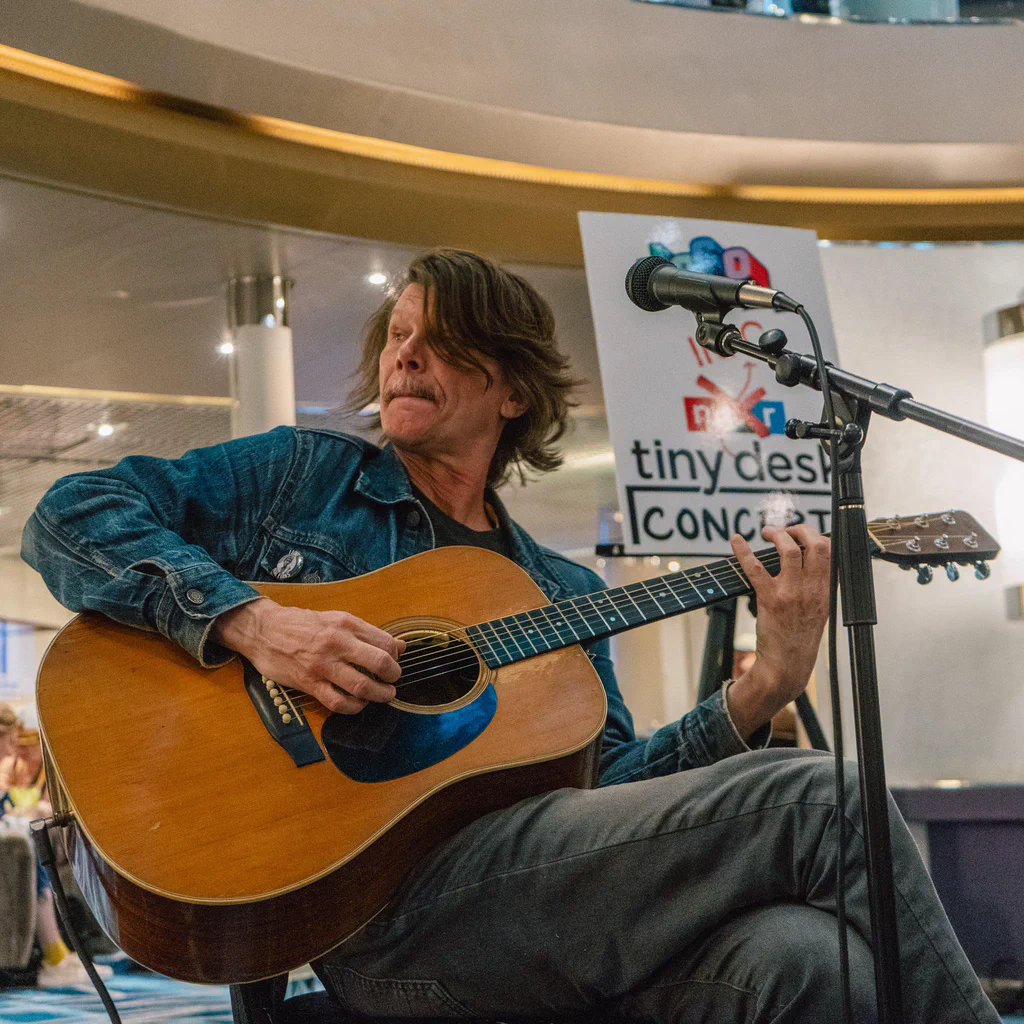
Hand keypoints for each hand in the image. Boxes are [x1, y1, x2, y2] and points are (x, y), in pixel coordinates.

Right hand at [212, 598, 405, 713]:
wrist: (263, 630)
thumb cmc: (301, 624)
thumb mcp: (336, 619)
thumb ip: (367, 633)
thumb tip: (400, 645)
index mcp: (346, 623)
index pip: (385, 642)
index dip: (396, 656)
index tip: (394, 662)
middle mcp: (338, 643)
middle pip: (380, 663)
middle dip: (393, 676)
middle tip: (393, 681)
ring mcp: (323, 665)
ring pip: (362, 686)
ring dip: (380, 695)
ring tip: (384, 695)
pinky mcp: (309, 683)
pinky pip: (338, 702)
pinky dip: (354, 707)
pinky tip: (359, 703)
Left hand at [726, 525, 830, 738]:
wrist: (787, 665)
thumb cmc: (801, 638)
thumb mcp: (820, 610)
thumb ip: (818, 586)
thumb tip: (811, 561)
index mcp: (826, 591)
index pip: (830, 551)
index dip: (816, 535)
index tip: (803, 533)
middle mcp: (812, 590)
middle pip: (814, 545)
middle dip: (799, 529)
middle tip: (785, 530)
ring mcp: (791, 594)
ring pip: (788, 550)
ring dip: (776, 535)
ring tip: (766, 533)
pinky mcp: (769, 600)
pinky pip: (755, 568)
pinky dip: (743, 551)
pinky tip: (736, 540)